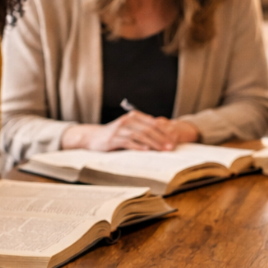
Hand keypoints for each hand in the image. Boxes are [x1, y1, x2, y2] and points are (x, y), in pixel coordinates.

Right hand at [63, 111, 198, 151]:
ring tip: (162, 150)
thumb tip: (162, 133)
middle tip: (171, 147)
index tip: (174, 140)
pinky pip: (128, 142)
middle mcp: (127, 121)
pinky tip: (146, 150)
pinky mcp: (114, 139)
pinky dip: (138, 146)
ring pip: (140, 135)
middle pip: (148, 129)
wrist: (93, 137)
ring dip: (153, 143)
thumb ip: (143, 128)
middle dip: (161, 138)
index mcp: (133, 116)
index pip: (153, 123)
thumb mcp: (129, 128)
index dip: (165, 131)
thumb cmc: (114, 134)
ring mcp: (120, 130)